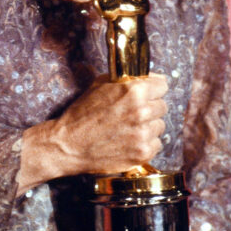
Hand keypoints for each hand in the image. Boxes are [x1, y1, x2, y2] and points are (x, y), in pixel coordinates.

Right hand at [18, 73, 167, 191]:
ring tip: (129, 129)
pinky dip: (145, 144)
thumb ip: (126, 80)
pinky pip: (156, 144)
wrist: (68, 145)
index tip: (148, 93)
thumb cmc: (81, 114)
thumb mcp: (99, 86)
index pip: (162, 85)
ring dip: (148, 127)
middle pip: (162, 106)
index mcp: (134, 91)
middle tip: (133, 114)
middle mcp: (142, 111)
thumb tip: (147, 78)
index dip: (153, 89)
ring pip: (159, 126)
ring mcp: (143, 134)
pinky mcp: (142, 153)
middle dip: (150, 108)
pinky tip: (129, 142)